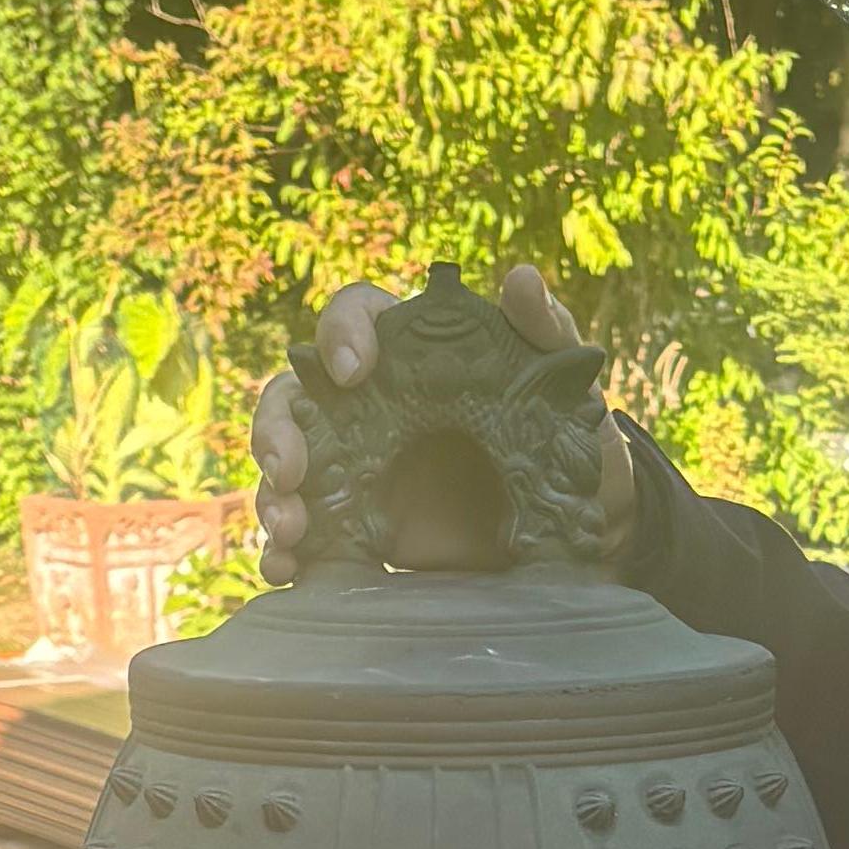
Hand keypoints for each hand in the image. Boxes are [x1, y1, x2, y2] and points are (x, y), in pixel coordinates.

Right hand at [253, 256, 633, 581]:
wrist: (577, 534)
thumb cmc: (568, 441)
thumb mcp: (566, 390)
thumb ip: (546, 333)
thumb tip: (521, 278)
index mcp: (408, 355)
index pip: (355, 319)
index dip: (341, 333)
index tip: (353, 371)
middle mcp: (366, 407)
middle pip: (291, 395)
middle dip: (276, 428)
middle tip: (290, 470)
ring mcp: (352, 470)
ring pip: (283, 467)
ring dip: (271, 495)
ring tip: (291, 532)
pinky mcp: (354, 530)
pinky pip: (301, 537)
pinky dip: (281, 553)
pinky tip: (287, 570)